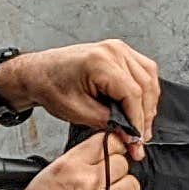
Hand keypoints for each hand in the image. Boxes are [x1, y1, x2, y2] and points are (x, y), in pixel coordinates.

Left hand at [0, 38, 160, 143]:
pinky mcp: (120, 52)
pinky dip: (145, 90)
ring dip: (149, 104)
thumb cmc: (51, 86)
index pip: (133, 94)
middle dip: (145, 116)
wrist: (39, 72)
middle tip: (139, 140)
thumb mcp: (77, 112)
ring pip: (149, 78)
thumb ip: (108, 123)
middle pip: (145, 86)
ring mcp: (118, 48)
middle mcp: (113, 51)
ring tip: (140, 127)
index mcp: (100, 62)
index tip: (136, 141)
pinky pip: (144, 71)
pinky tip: (140, 107)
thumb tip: (128, 133)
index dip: (137, 121)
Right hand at [0, 130, 142, 189]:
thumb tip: (89, 159)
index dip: (112, 145)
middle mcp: (87, 183)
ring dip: (125, 186)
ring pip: (132, 184)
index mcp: (69, 167)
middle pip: (122, 163)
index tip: (113, 149)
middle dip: (117, 167)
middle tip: (109, 174)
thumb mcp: (44, 177)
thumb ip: (72, 164)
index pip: (105, 142)